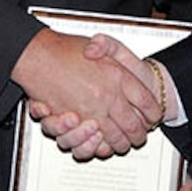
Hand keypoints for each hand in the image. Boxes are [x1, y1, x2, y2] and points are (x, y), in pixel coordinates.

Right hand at [13, 30, 160, 154]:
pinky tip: (101, 145)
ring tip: (123, 144)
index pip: (147, 102)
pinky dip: (97, 148)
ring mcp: (89, 112)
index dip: (153, 112)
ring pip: (114, 139)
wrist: (36, 54)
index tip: (154, 115)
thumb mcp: (99, 42)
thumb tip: (129, 67)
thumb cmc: (65, 49)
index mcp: (118, 77)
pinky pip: (91, 144)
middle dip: (139, 134)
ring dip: (121, 144)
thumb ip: (114, 49)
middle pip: (134, 125)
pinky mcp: (71, 123)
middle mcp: (106, 97)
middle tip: (140, 136)